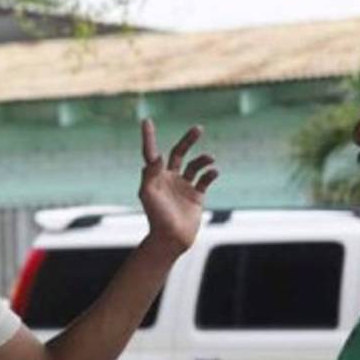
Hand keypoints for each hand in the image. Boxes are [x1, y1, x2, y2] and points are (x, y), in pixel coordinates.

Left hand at [138, 120, 217, 253]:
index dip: (149, 137)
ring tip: (210, 158)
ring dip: (203, 159)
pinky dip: (211, 173)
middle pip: (179, 153)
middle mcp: (169, 178)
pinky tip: (213, 171)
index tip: (146, 121)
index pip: (152, 153)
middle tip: (198, 128)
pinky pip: (205, 179)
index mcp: (155, 177)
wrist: (171, 238)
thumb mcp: (148, 194)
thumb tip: (156, 155)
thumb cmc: (156, 217)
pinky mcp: (196, 196)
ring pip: (195, 165)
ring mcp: (183, 186)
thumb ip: (150, 173)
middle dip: (188, 140)